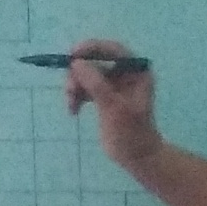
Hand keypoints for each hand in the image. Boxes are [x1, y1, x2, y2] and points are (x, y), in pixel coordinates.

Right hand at [64, 38, 157, 167]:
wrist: (136, 157)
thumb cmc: (132, 133)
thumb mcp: (113, 107)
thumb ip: (96, 83)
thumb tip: (76, 63)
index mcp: (137, 71)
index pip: (113, 50)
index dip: (92, 48)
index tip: (72, 55)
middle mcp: (126, 74)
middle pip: (96, 61)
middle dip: (79, 74)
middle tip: (69, 90)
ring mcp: (114, 85)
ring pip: (87, 75)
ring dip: (75, 87)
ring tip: (71, 105)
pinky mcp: (103, 97)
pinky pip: (85, 88)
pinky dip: (77, 97)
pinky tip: (73, 111)